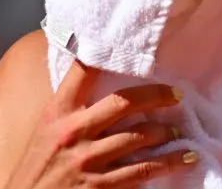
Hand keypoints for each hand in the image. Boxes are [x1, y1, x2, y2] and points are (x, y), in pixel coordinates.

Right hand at [4, 61, 196, 187]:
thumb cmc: (36, 169)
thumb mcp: (46, 131)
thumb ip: (71, 110)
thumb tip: (99, 84)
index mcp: (58, 113)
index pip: (82, 73)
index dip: (107, 54)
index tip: (134, 47)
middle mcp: (73, 132)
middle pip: (123, 102)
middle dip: (156, 96)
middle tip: (178, 95)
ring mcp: (87, 160)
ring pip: (139, 137)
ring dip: (165, 133)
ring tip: (178, 131)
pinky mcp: (99, 188)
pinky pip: (142, 171)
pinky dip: (168, 163)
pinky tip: (185, 158)